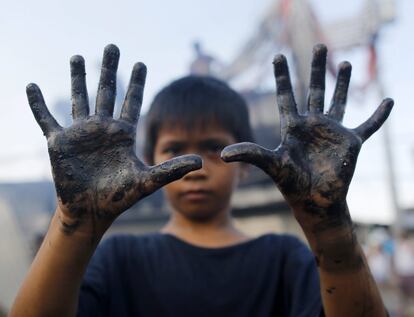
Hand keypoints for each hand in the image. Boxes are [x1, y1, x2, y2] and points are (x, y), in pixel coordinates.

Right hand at [27, 44, 200, 233]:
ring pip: (79, 98)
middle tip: (113, 46)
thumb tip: (201, 162)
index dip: (136, 83)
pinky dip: (38, 104)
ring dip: (78, 78)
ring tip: (78, 56)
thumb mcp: (148, 181)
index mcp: (122, 134)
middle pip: (107, 91)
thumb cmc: (120, 198)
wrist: (93, 212)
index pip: (131, 101)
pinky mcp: (59, 142)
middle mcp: (102, 129)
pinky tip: (32, 86)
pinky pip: (46, 118)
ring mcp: (80, 133)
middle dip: (110, 69)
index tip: (141, 63)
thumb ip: (172, 169)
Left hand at [221, 44, 392, 226]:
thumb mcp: (272, 165)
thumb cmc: (292, 184)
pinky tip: (388, 102)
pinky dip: (378, 115)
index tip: (277, 56)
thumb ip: (251, 155)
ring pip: (339, 101)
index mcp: (293, 127)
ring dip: (343, 83)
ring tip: (346, 62)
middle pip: (314, 90)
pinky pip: (368, 125)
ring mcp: (332, 132)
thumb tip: (223, 154)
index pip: (286, 96)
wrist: (314, 201)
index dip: (282, 76)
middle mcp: (312, 125)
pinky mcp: (351, 142)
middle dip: (316, 68)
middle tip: (320, 46)